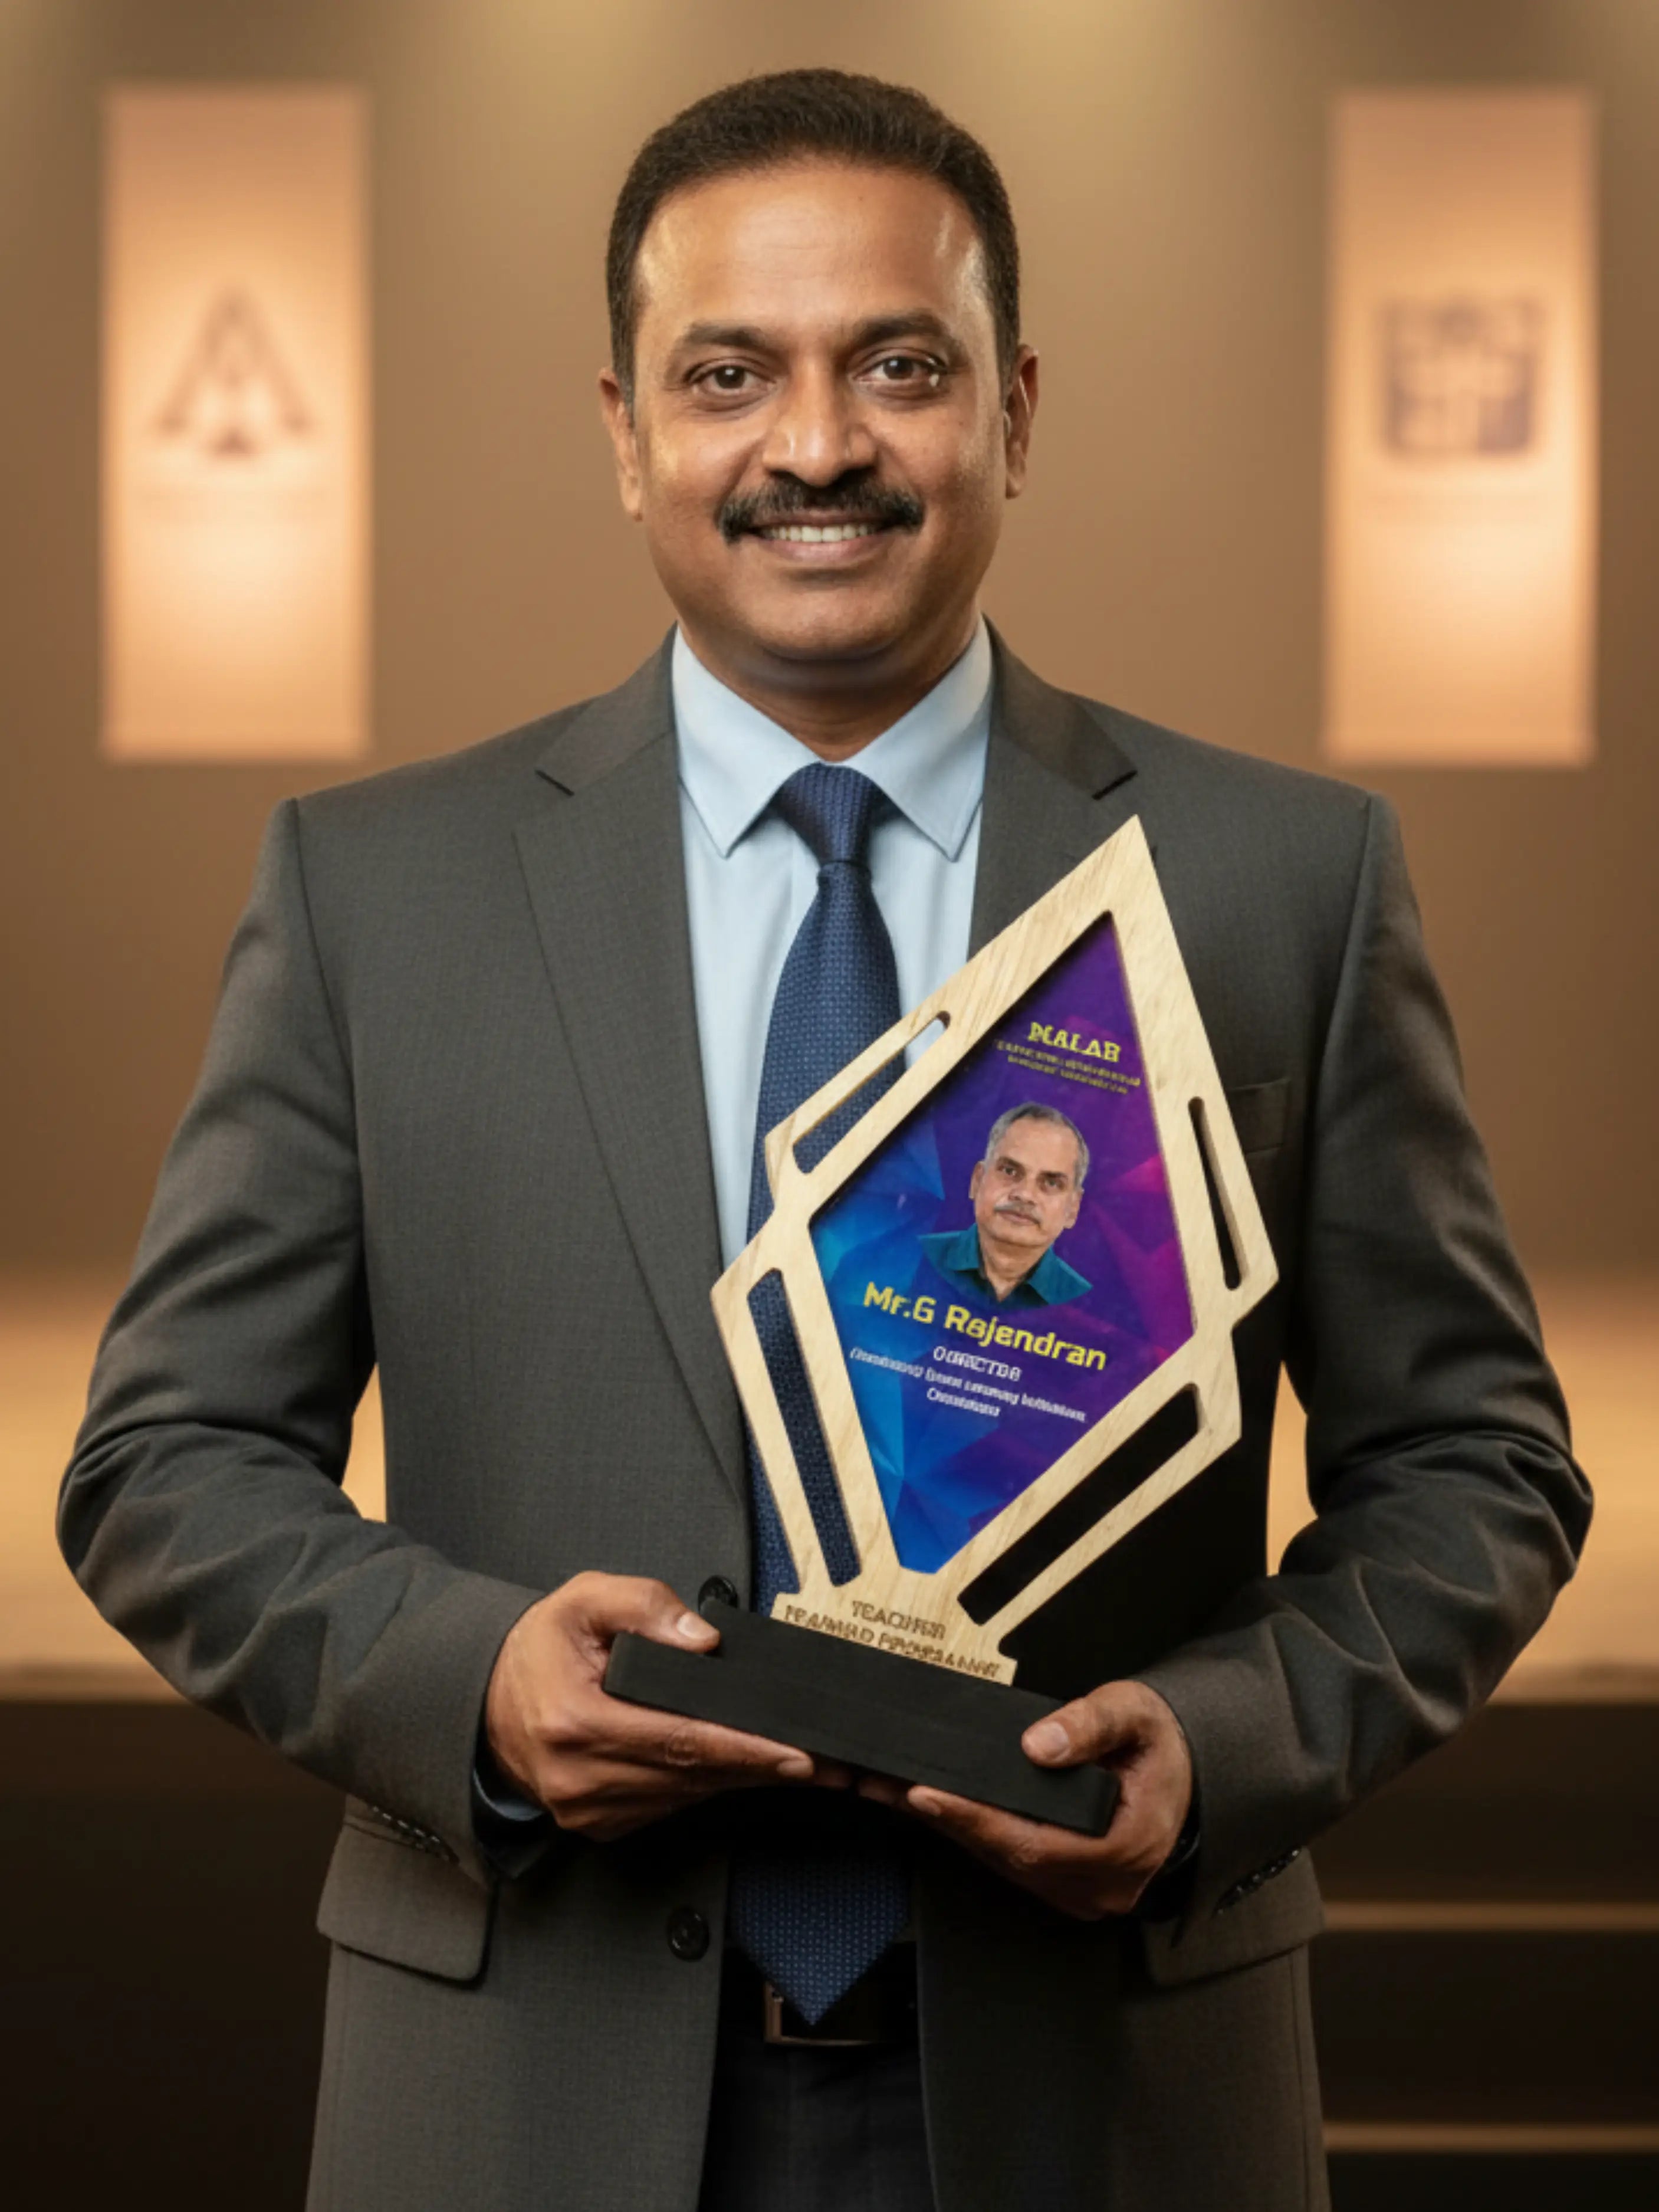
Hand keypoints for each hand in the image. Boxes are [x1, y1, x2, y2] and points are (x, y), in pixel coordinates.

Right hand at [485, 1572, 839, 1840]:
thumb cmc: (537, 1650)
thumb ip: (644, 1606)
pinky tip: (735, 1766)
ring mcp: (587, 1810)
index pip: (679, 1740)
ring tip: (792, 1760)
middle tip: (822, 1761)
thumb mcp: (583, 1600)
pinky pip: (666, 1805)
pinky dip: (703, 1784)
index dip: (743, 1749)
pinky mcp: (596, 1824)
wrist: (484, 1698)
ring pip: (684, 1795)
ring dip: (738, 1778)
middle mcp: (580, 1778)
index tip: (797, 1754)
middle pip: (690, 1774)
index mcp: (575, 1722)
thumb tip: (702, 1639)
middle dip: (760, 1765)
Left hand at [858, 1679, 1192, 1918]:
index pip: (1033, 1843)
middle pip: (1007, 1856)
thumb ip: (1092, 1724)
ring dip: (949, 1827)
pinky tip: (935, 1805)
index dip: (975, 1820)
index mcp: (1125, 1848)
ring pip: (1003, 1862)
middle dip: (946, 1821)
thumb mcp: (1137, 1714)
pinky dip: (972, 1831)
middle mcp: (1101, 1884)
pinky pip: (1010, 1859)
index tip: (925, 1794)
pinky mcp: (1065, 1882)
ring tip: (893, 1790)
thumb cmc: (1161, 1746)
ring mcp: (1083, 1890)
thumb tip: (1038, 1744)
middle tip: (887, 1785)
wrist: (1186, 1773)